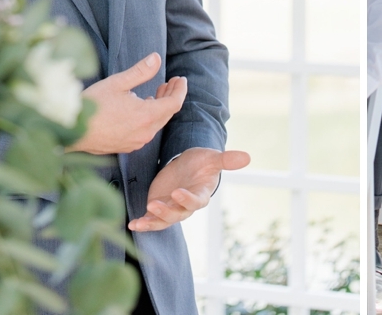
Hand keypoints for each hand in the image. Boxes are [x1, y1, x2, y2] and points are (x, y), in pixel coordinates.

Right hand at [68, 54, 186, 154]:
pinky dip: (149, 118)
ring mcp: (136, 141)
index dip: (180, 90)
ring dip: (160, 107)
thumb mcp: (117, 82)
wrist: (70, 130)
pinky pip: (146, 131)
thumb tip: (157, 58)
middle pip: (167, 113)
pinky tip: (142, 108)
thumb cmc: (92, 104)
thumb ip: (140, 71)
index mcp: (146, 116)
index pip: (174, 103)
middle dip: (171, 96)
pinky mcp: (126, 146)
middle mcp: (145, 132)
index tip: (181, 79)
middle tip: (170, 82)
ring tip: (157, 92)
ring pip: (157, 123)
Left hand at [128, 147, 250, 232]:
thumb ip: (227, 160)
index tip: (178, 192)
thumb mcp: (212, 158)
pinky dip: (143, 224)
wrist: (186, 166)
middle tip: (154, 205)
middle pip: (177, 214)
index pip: (195, 201)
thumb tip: (248, 157)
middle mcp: (186, 206)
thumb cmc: (201, 162)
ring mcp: (172, 208)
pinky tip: (133, 225)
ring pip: (163, 221)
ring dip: (152, 221)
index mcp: (200, 195)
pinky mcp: (159, 208)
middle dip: (165, 212)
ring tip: (140, 222)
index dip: (187, 199)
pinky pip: (151, 220)